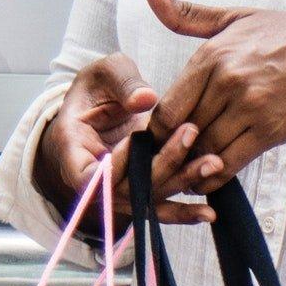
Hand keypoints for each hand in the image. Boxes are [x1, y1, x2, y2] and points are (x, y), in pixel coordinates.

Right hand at [34, 49, 199, 222]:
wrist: (101, 107)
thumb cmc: (98, 88)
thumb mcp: (104, 73)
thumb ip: (123, 83)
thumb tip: (146, 99)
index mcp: (73, 148)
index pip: (88, 175)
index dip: (112, 166)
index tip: (135, 139)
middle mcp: (94, 179)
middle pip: (126, 189)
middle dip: (161, 165)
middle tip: (191, 133)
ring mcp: (118, 190)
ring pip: (148, 198)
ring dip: (181, 182)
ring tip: (213, 163)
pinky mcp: (140, 193)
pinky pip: (159, 208)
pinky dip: (185, 212)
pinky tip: (209, 212)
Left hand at [146, 0, 285, 191]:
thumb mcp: (238, 17)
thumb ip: (188, 14)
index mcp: (213, 54)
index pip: (168, 103)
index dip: (159, 127)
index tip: (162, 137)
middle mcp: (226, 80)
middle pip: (182, 129)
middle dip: (173, 149)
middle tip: (168, 162)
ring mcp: (248, 107)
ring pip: (204, 148)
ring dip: (194, 164)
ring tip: (188, 171)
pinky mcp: (269, 130)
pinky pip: (229, 162)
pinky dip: (215, 175)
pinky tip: (211, 176)